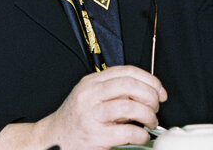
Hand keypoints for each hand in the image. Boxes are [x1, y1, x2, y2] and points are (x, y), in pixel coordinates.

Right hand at [36, 65, 167, 149]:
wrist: (53, 140)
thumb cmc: (76, 120)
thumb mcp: (91, 97)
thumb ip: (113, 91)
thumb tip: (147, 91)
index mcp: (91, 82)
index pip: (126, 71)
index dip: (149, 79)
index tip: (159, 91)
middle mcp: (90, 95)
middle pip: (129, 85)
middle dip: (150, 95)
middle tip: (155, 106)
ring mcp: (91, 115)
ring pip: (130, 107)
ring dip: (148, 115)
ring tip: (150, 122)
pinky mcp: (95, 135)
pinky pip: (127, 132)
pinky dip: (141, 134)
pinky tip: (140, 136)